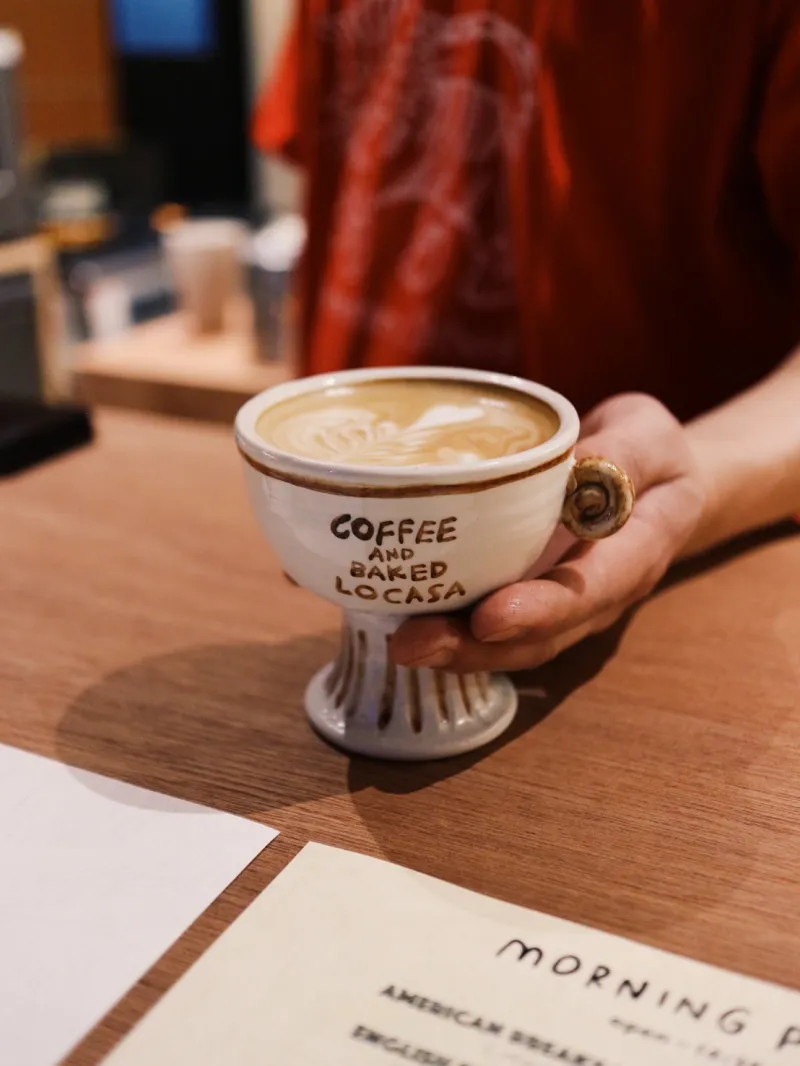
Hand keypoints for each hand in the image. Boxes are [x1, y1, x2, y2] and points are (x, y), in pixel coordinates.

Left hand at [390, 394, 708, 673]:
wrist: (657, 479)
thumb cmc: (651, 450)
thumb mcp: (649, 436)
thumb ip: (621, 455)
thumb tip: (572, 468)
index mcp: (636, 554)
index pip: (591, 592)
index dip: (540, 611)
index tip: (489, 618)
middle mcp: (596, 595)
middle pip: (540, 639)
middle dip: (476, 648)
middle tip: (413, 644)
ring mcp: (560, 605)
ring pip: (511, 644)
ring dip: (455, 649)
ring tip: (401, 644)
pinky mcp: (527, 594)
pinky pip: (490, 624)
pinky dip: (449, 627)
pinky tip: (399, 619)